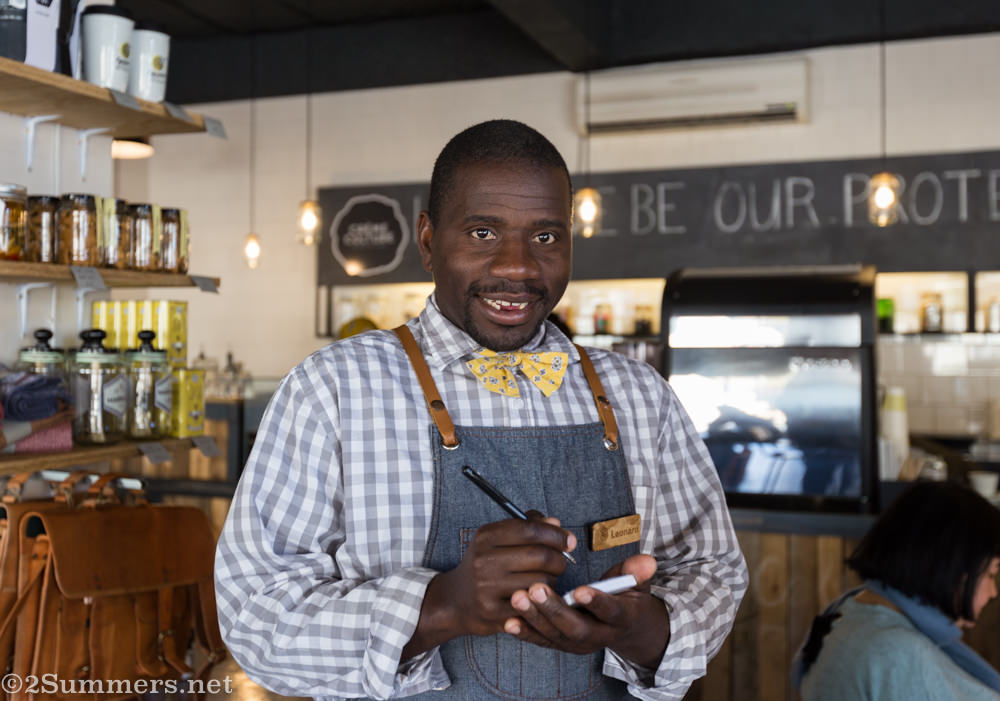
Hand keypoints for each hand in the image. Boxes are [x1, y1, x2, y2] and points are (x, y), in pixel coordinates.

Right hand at [403, 515, 575, 658]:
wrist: (456, 601)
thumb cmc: (484, 565)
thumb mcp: (497, 539)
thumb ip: (527, 526)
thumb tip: (556, 522)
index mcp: (486, 537)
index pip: (529, 529)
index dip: (555, 534)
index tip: (569, 540)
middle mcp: (483, 560)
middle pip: (539, 555)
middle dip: (559, 559)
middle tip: (562, 562)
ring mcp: (487, 588)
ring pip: (541, 581)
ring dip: (553, 580)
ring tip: (546, 579)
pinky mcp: (493, 612)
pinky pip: (533, 604)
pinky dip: (543, 599)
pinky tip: (538, 596)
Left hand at [504, 554, 669, 668]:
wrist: (621, 628)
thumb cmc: (625, 597)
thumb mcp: (636, 583)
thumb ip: (637, 572)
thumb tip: (648, 562)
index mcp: (621, 618)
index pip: (610, 612)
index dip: (596, 603)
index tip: (580, 590)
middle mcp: (599, 636)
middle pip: (577, 628)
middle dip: (555, 610)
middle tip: (536, 588)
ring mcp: (578, 643)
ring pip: (555, 636)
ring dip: (535, 618)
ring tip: (518, 598)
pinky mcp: (561, 644)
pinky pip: (542, 641)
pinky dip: (526, 632)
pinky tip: (509, 621)